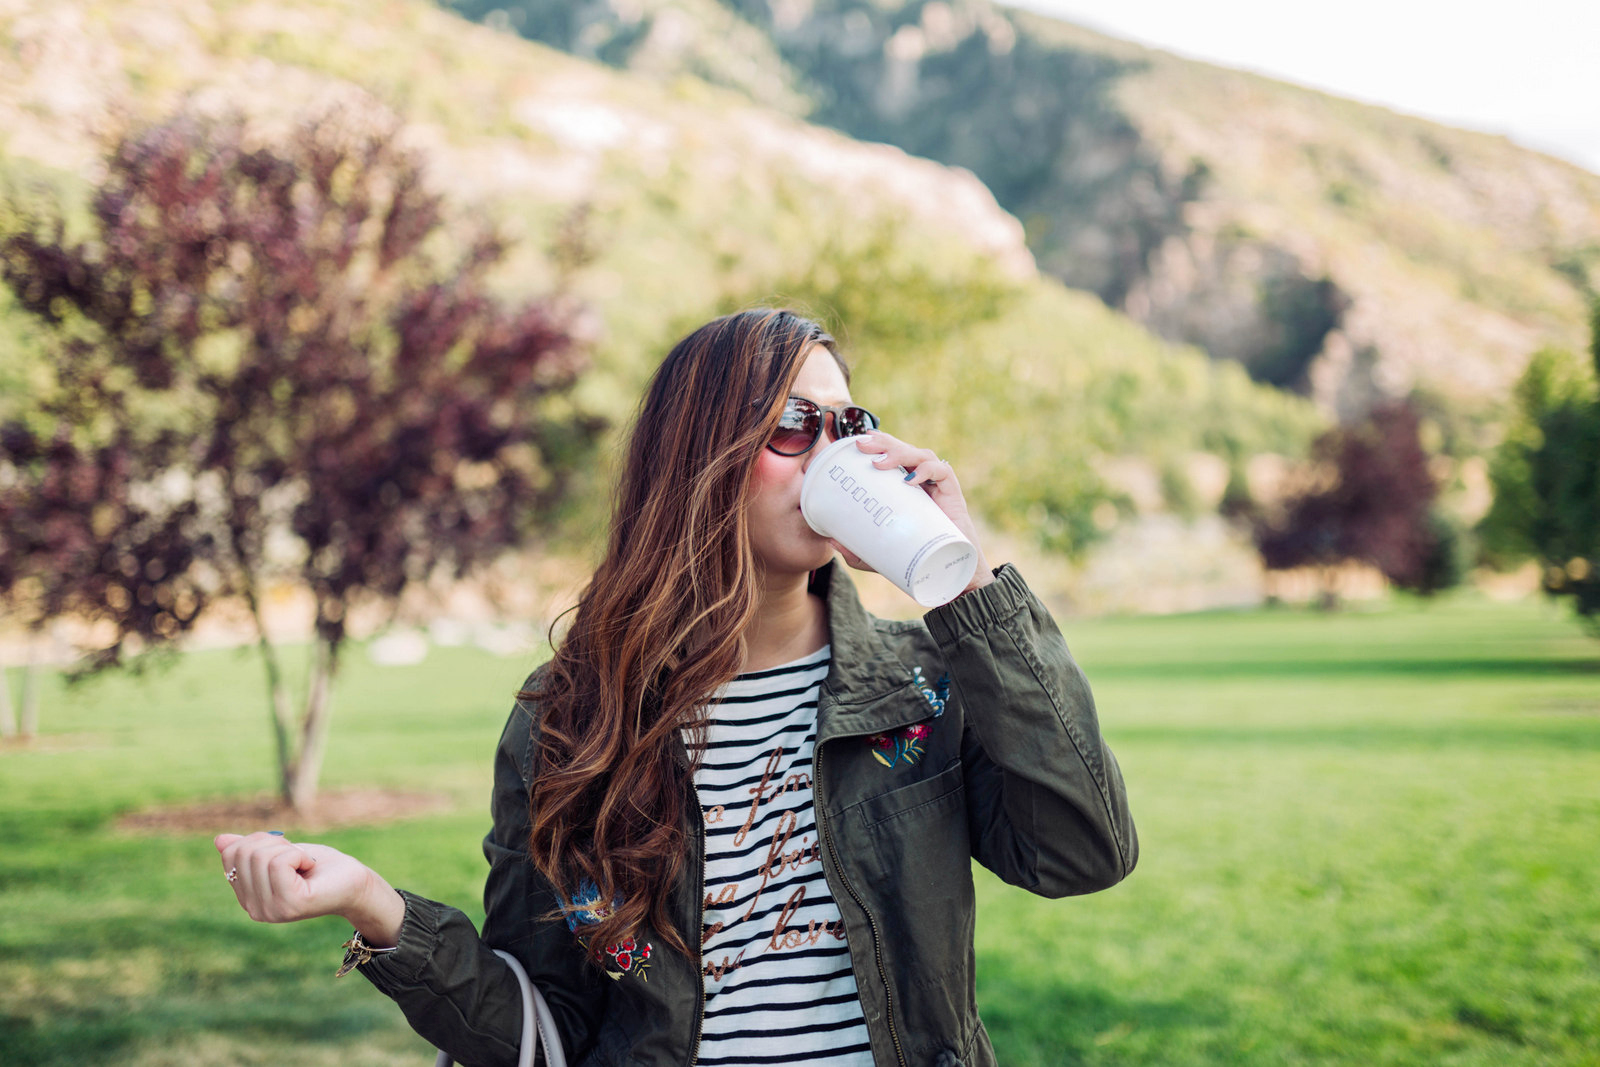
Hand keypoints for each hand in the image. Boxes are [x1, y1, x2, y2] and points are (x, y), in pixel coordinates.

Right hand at [215, 831, 402, 944]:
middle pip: (244, 853)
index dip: (261, 841)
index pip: (231, 854)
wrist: (354, 882)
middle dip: (275, 843)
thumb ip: (251, 850)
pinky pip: (280, 863)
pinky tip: (310, 869)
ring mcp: (270, 911)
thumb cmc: (320, 866)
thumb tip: (220, 840)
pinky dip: (299, 855)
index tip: (285, 852)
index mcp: (247, 897)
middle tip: (299, 858)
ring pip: (262, 856)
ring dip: (290, 850)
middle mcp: (253, 910)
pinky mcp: (289, 905)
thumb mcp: (280, 852)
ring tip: (305, 865)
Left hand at [832, 431, 994, 594]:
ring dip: (899, 453)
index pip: (890, 454)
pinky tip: (910, 479)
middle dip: (882, 443)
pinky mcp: (952, 492)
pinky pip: (942, 471)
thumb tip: (831, 541)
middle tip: (861, 445)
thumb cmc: (917, 557)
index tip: (855, 442)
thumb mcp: (880, 554)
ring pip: (920, 454)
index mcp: (903, 485)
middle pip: (902, 449)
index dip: (876, 443)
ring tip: (879, 464)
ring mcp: (937, 484)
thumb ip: (858, 549)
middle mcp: (921, 479)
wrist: (950, 573)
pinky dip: (927, 470)